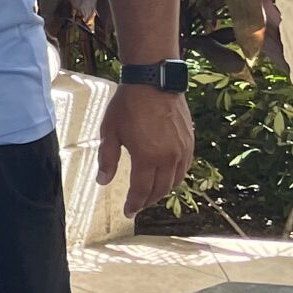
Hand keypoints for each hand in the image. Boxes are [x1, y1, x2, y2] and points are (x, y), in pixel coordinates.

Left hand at [97, 85, 194, 217]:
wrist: (154, 80)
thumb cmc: (128, 104)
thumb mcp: (110, 131)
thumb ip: (107, 158)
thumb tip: (102, 181)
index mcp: (147, 157)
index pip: (141, 191)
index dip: (134, 204)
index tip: (128, 212)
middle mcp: (168, 157)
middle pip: (160, 190)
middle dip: (147, 200)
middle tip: (137, 205)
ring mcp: (182, 150)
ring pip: (175, 181)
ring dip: (162, 191)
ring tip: (150, 194)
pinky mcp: (189, 142)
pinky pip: (184, 168)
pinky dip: (175, 177)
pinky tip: (166, 177)